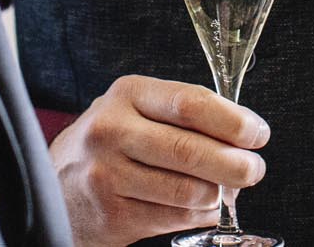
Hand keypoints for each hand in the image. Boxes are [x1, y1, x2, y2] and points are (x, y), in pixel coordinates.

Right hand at [49, 74, 269, 246]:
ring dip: (218, 195)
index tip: (257, 134)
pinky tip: (198, 207)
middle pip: (190, 151)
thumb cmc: (112, 142)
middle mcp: (112, 131)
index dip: (232, 122)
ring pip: (188, 191)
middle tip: (254, 170)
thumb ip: (186, 115)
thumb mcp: (139, 110)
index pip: (190, 103)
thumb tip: (244, 138)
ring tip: (223, 190)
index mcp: (127, 94)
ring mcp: (108, 176)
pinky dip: (198, 215)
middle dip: (235, 164)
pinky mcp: (113, 216)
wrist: (56, 184)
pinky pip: (175, 219)